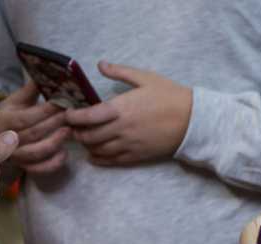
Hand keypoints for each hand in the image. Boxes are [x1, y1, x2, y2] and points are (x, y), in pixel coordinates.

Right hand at [0, 81, 69, 175]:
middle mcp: (10, 140)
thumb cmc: (11, 113)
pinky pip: (40, 169)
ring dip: (56, 142)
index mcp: (7, 120)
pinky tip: (65, 153)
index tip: (62, 102)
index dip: (46, 111)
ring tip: (70, 131)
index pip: (28, 117)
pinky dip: (54, 163)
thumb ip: (31, 89)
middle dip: (55, 124)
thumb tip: (47, 73)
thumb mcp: (17, 99)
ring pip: (38, 152)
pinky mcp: (26, 167)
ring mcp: (18, 156)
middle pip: (35, 133)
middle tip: (73, 115)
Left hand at [65, 63, 193, 165]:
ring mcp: (129, 144)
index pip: (86, 117)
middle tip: (73, 127)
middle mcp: (121, 129)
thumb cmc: (170, 96)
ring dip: (87, 146)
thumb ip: (120, 72)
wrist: (193, 120)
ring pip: (98, 150)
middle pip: (89, 136)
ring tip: (84, 139)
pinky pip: (113, 161)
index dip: (72, 117)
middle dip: (77, 132)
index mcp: (119, 108)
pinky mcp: (138, 156)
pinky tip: (95, 156)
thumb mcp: (145, 77)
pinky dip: (100, 159)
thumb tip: (101, 64)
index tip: (67, 114)